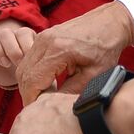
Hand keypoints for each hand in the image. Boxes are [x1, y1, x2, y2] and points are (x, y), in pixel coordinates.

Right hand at [16, 1, 133, 103]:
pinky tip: (46, 83)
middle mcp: (45, 41)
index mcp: (58, 50)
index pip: (32, 81)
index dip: (32, 99)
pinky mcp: (43, 37)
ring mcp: (42, 37)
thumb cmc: (106, 47)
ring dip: (29, 84)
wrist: (109, 22)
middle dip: (29, 94)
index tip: (39, 111)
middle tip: (40, 107)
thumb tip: (53, 104)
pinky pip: (28, 59)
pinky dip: (32, 74)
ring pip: (23, 67)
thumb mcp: (94, 75)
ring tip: (44, 96)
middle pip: (23, 74)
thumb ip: (71, 91)